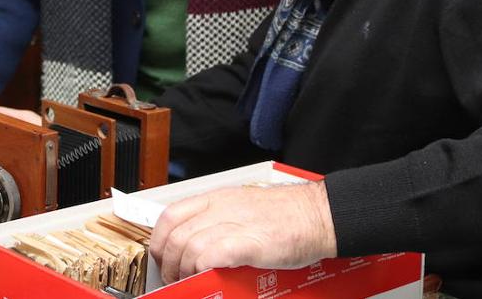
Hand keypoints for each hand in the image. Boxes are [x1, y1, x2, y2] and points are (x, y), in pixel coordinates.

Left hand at [149, 181, 336, 283]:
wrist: (320, 215)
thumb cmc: (290, 216)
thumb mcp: (246, 209)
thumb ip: (221, 222)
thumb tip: (199, 248)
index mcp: (218, 198)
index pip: (171, 215)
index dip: (160, 241)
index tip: (163, 258)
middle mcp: (222, 207)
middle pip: (175, 235)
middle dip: (168, 263)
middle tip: (174, 278)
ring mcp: (234, 223)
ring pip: (188, 247)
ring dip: (183, 271)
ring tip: (190, 283)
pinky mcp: (248, 242)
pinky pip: (209, 255)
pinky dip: (200, 270)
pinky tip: (205, 277)